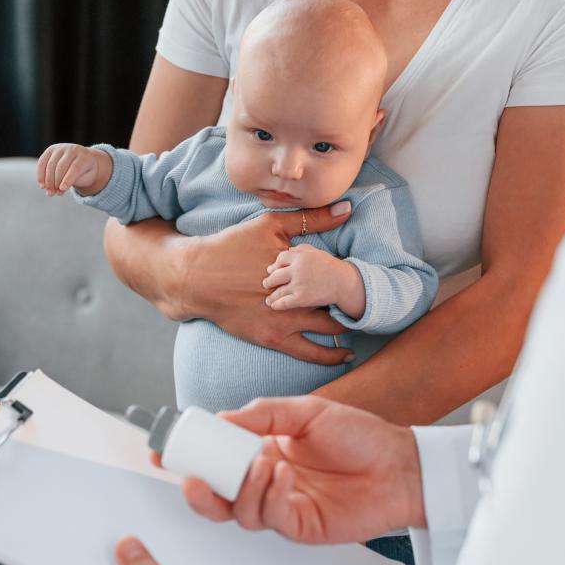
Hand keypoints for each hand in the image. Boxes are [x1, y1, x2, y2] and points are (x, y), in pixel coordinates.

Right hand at [37, 143, 110, 195]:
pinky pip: (42, 162)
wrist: (83, 158)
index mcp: (85, 156)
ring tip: (49, 193)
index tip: (62, 190)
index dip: (68, 179)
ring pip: (50, 165)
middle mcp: (73, 149)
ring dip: (48, 181)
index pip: (75, 168)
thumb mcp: (86, 177)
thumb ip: (75, 180)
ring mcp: (61, 148)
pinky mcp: (51, 149)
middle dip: (56, 182)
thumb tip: (59, 188)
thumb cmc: (85, 172)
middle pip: (61, 166)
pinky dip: (41, 174)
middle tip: (53, 194)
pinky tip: (42, 185)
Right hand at [173, 204, 356, 364]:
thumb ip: (312, 220)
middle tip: (368, 308)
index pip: (338, 281)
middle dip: (354, 308)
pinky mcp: (272, 339)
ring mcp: (285, 323)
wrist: (197, 276)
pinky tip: (342, 356)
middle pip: (338, 308)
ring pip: (328, 335)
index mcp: (300, 274)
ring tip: (360, 333)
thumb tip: (347, 208)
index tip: (365, 283)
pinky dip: (328, 356)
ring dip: (346, 334)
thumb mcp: (272, 225)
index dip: (353, 283)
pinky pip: (309, 354)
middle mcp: (296, 301)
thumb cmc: (232, 247)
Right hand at [178, 396, 426, 543]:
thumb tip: (222, 417)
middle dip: (198, 487)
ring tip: (263, 464)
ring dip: (243, 489)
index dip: (189, 455)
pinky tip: (284, 477)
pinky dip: (269, 497)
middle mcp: (266, 479)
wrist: (400, 464)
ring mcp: (281, 505)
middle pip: (217, 494)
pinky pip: (269, 518)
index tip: (165, 449)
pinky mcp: (299, 526)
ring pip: (238, 512)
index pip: (216, 455)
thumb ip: (263, 413)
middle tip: (193, 476)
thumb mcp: (307, 411)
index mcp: (263, 448)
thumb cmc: (359, 435)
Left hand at [263, 244, 364, 315]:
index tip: (272, 270)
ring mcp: (298, 284)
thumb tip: (287, 251)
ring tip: (269, 299)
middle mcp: (297, 269)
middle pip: (275, 275)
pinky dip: (276, 304)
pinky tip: (274, 306)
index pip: (280, 259)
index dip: (275, 265)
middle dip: (269, 280)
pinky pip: (283, 302)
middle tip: (266, 284)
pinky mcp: (301, 298)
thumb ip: (300, 249)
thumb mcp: (317, 252)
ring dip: (272, 295)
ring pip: (278, 290)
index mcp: (300, 256)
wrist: (344, 282)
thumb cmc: (331, 266)